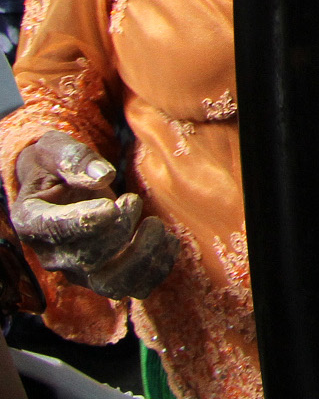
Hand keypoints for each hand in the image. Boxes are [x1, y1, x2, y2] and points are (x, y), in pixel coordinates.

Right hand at [11, 133, 179, 298]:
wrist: (60, 186)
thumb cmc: (56, 166)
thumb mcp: (55, 149)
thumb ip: (73, 158)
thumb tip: (103, 177)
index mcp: (32, 221)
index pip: (56, 232)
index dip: (87, 222)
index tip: (113, 204)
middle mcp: (53, 254)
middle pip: (88, 260)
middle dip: (119, 231)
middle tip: (132, 200)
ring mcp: (79, 271)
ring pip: (113, 284)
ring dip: (143, 257)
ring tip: (155, 225)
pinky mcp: (106, 275)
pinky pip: (136, 286)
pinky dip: (158, 267)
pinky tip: (168, 238)